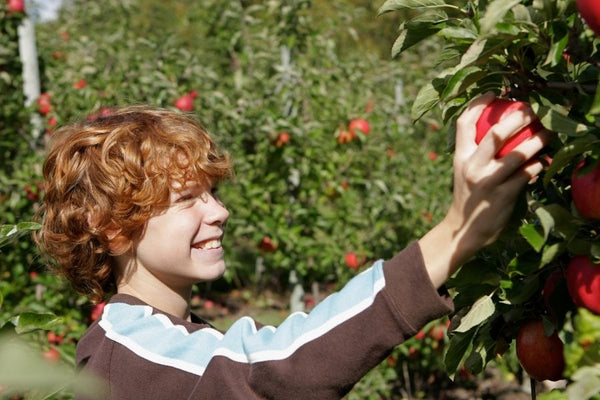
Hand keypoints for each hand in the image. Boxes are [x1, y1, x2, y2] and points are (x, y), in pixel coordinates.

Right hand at [419, 92, 550, 286]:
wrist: (464, 230)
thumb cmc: (468, 197)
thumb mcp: (464, 171)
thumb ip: (476, 153)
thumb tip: (499, 129)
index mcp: (460, 157)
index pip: (464, 123)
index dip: (478, 104)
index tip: (494, 93)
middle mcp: (472, 166)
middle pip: (496, 132)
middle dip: (518, 117)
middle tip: (533, 110)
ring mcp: (487, 181)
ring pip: (518, 153)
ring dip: (538, 141)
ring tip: (548, 134)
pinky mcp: (503, 196)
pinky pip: (528, 174)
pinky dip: (538, 165)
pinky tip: (544, 162)